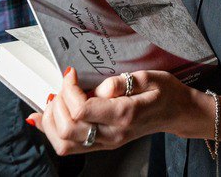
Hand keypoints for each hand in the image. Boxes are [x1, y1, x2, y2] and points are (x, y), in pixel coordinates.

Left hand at [27, 67, 211, 155]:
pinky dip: (52, 132)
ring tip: (56, 99)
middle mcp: (112, 134)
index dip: (69, 90)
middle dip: (58, 103)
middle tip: (65, 84)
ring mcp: (106, 143)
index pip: (82, 110)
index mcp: (124, 115)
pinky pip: (70, 147)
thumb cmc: (165, 92)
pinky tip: (44, 119)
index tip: (72, 72)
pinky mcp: (102, 144)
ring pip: (64, 143)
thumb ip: (123, 82)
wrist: (177, 112)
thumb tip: (99, 87)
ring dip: (51, 121)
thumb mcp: (150, 77)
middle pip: (68, 128)